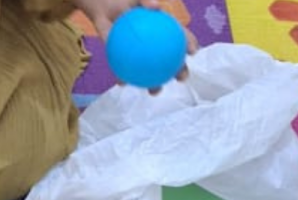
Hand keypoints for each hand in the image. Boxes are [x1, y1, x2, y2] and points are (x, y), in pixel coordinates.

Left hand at [75, 0, 198, 91]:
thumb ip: (146, 0)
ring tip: (155, 91)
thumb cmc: (126, 0)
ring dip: (154, 83)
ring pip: (150, 71)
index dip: (190, 44)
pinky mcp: (124, 59)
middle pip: (172, 61)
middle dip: (179, 71)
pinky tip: (122, 83)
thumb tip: (155, 6)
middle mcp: (156, 46)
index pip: (181, 38)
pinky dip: (123, 77)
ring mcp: (141, 55)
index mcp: (164, 30)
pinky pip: (125, 69)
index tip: (193, 52)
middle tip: (182, 78)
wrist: (104, 6)